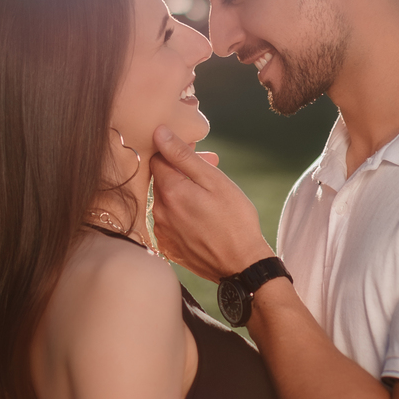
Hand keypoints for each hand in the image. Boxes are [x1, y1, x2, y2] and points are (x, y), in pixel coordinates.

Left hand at [151, 125, 273, 281]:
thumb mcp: (215, 181)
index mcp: (170, 191)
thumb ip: (183, 156)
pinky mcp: (167, 246)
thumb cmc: (235, 220)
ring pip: (165, 201)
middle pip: (161, 180)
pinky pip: (168, 222)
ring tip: (209, 201)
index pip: (157, 158)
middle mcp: (158, 211)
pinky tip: (202, 220)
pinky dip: (181, 215)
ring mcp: (161, 231)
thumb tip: (159, 133)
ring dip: (182, 195)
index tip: (198, 157)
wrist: (241, 266)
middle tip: (211, 175)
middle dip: (182, 173)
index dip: (177, 153)